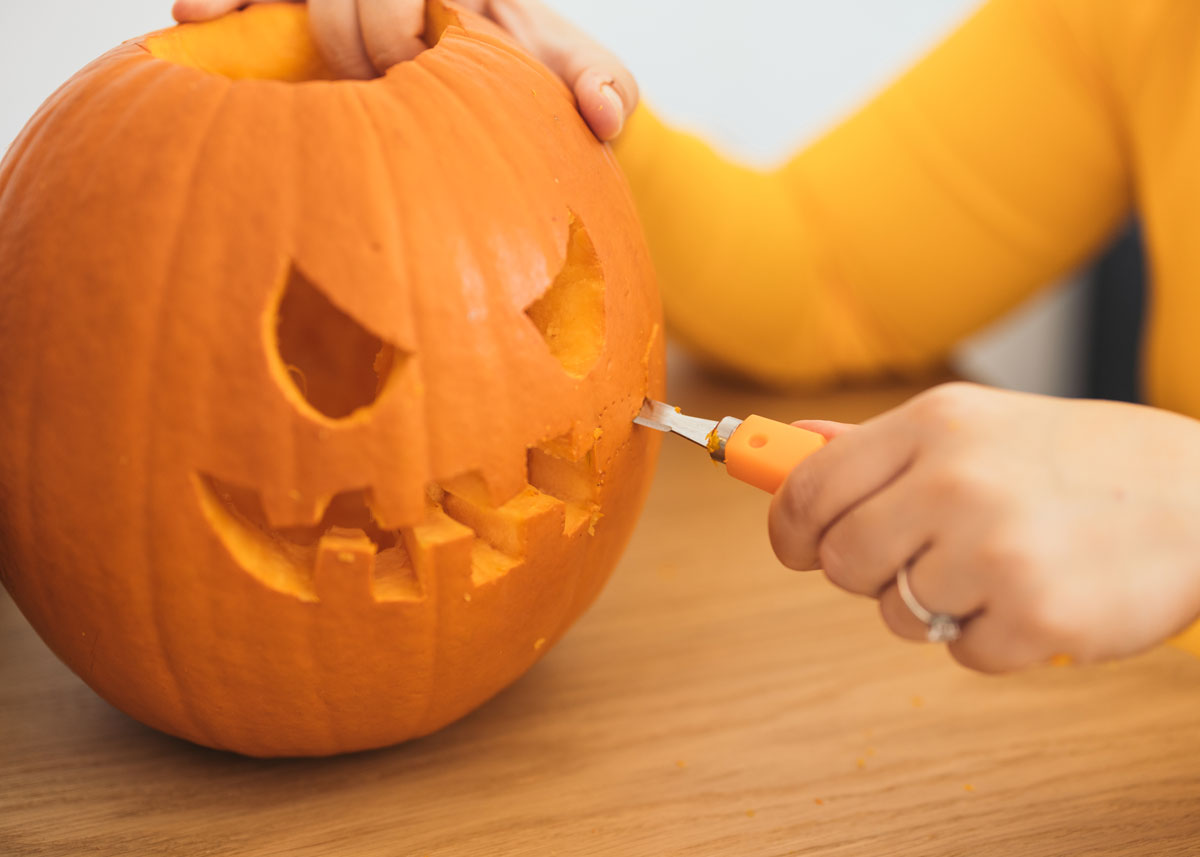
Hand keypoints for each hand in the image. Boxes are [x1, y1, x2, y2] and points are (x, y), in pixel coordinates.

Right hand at [171, 0, 637, 139]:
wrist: (518, 102)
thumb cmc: (549, 90)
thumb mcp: (590, 84)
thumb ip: (604, 86)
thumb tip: (604, 110)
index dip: (396, 25)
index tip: (405, 68)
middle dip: (353, 35)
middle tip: (368, 85)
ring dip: (271, 10)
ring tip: (224, 25)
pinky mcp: (317, 15)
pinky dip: (231, 5)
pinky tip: (193, 19)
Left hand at [769, 382, 1199, 672]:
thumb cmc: (1075, 460)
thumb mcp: (975, 425)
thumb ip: (878, 445)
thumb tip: (792, 444)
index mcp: (935, 426)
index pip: (810, 489)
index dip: (789, 527)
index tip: (796, 546)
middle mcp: (956, 482)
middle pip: (841, 560)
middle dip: (867, 571)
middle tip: (917, 557)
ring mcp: (996, 551)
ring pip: (896, 612)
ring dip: (936, 605)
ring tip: (997, 566)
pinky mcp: (1037, 617)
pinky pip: (961, 652)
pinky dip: (991, 637)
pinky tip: (1034, 595)